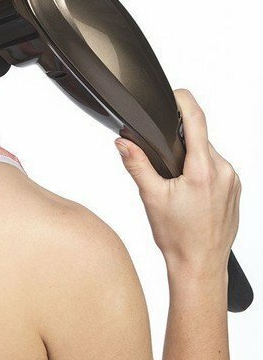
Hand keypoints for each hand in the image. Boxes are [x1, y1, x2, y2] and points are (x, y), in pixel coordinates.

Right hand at [114, 89, 241, 272]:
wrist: (200, 265)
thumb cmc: (179, 238)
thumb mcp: (151, 198)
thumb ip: (137, 164)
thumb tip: (123, 143)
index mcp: (203, 169)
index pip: (197, 119)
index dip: (184, 101)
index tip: (175, 94)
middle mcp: (224, 171)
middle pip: (199, 140)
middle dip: (180, 148)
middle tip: (166, 173)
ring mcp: (233, 181)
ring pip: (208, 156)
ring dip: (192, 163)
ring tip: (179, 191)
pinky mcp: (236, 190)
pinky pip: (218, 170)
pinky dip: (202, 175)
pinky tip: (191, 198)